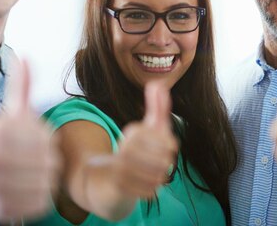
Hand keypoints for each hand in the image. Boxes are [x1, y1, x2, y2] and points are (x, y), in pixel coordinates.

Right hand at [0, 60, 59, 220]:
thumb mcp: (9, 109)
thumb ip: (21, 84)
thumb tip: (27, 56)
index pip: (48, 140)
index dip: (46, 138)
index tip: (35, 138)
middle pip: (50, 162)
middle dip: (48, 158)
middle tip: (38, 157)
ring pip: (46, 185)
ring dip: (45, 178)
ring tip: (33, 171)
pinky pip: (38, 205)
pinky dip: (38, 196)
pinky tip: (27, 186)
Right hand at [111, 81, 177, 199]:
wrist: (106, 183)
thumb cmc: (134, 151)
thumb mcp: (146, 128)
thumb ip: (155, 107)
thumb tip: (157, 83)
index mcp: (132, 134)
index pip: (160, 137)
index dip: (168, 142)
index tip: (170, 145)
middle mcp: (124, 151)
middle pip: (160, 157)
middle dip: (165, 161)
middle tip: (165, 162)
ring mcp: (120, 171)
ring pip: (156, 175)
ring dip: (160, 176)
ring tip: (158, 174)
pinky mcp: (119, 190)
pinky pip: (148, 191)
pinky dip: (152, 190)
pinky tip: (149, 186)